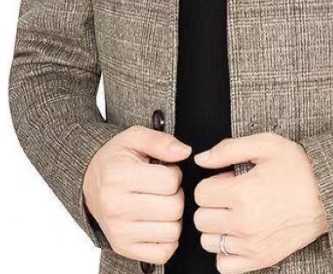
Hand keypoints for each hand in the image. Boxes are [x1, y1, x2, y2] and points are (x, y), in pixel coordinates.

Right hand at [83, 125, 191, 263]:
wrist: (89, 179)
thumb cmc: (115, 159)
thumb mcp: (135, 138)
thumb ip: (161, 141)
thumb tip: (184, 152)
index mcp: (118, 176)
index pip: (170, 181)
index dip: (174, 173)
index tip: (164, 171)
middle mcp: (115, 206)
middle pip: (174, 208)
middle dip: (176, 194)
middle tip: (163, 188)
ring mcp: (119, 231)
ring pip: (172, 231)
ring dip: (173, 216)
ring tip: (159, 203)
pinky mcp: (123, 248)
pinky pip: (164, 252)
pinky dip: (168, 238)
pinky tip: (158, 222)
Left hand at [193, 132, 327, 273]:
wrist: (328, 194)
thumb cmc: (298, 168)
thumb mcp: (265, 145)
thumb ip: (227, 149)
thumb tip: (201, 159)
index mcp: (243, 194)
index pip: (200, 194)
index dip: (212, 183)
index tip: (227, 181)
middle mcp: (245, 224)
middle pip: (200, 219)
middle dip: (212, 204)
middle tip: (231, 196)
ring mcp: (252, 246)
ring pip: (209, 242)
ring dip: (217, 228)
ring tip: (235, 214)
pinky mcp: (261, 259)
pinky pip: (224, 265)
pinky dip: (226, 251)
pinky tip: (238, 234)